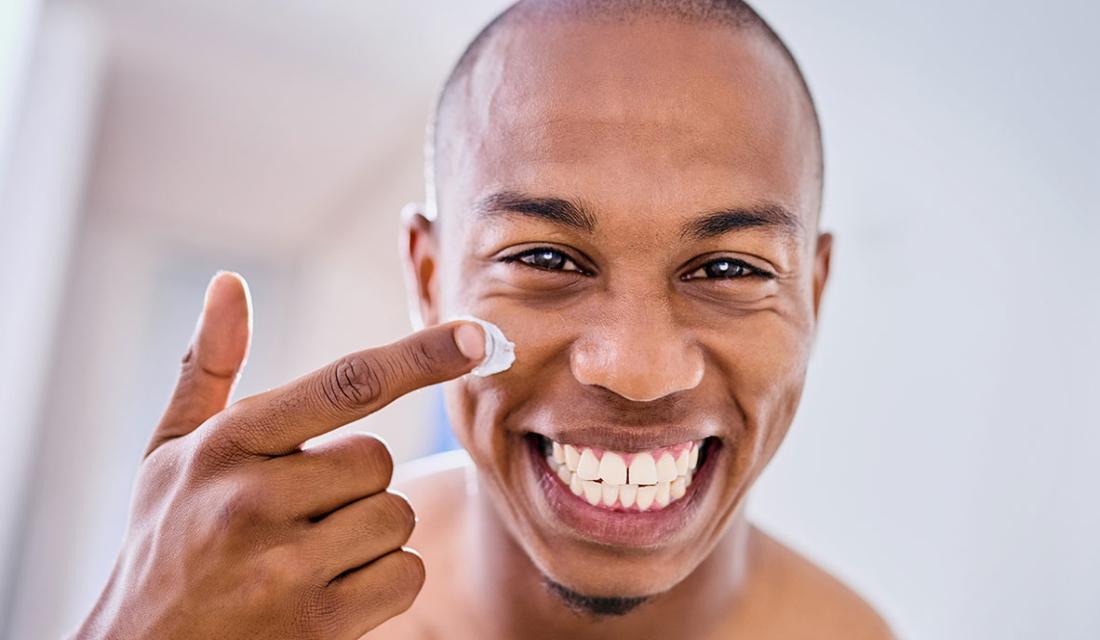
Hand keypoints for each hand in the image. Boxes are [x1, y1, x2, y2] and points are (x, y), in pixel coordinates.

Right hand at [72, 272, 484, 638]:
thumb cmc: (165, 543)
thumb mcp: (169, 454)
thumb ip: (208, 369)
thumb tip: (228, 283)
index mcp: (225, 446)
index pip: (343, 386)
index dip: (418, 357)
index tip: (475, 335)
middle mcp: (252, 501)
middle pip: (378, 461)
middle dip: (355, 483)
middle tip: (302, 512)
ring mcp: (285, 567)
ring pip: (396, 518)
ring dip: (368, 535)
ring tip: (305, 557)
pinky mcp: (318, 624)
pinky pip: (405, 574)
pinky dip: (383, 583)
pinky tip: (329, 594)